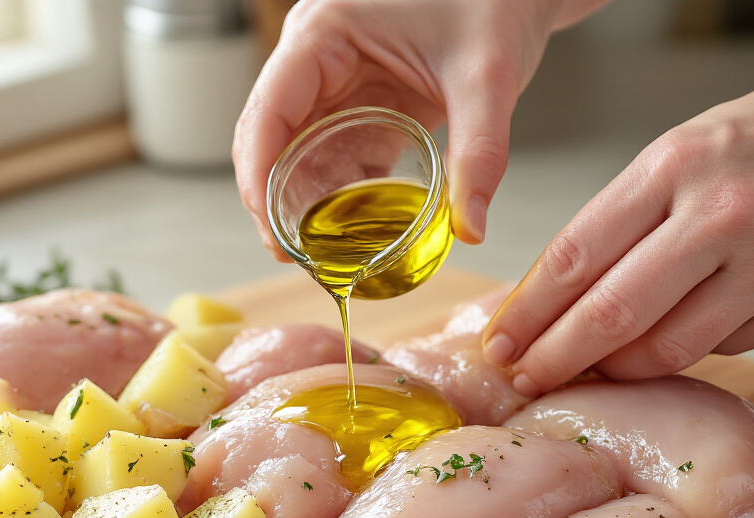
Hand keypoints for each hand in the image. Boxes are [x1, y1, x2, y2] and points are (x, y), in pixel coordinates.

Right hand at [234, 0, 590, 258]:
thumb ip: (480, 154)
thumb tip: (470, 228)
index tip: (272, 229)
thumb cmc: (494, 2)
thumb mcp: (488, 78)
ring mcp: (333, 80)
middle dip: (274, 199)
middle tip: (294, 255)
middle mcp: (316, 56)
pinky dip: (337, 192)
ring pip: (295, 151)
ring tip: (319, 253)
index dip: (259, 174)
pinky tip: (349, 228)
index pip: (269, 110)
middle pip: (269, 137)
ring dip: (302, 201)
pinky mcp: (359, 101)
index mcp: (325, 32)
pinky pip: (332, 153)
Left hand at [482, 43, 753, 396]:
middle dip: (554, 358)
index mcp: (672, 166)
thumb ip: (619, 221)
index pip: (574, 256)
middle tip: (524, 380)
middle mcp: (720, 215)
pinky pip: (722, 348)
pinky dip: (684, 351)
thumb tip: (552, 300)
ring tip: (591, 370)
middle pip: (610, 313)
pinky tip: (668, 342)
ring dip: (617, 370)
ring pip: (666, 348)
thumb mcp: (677, 153)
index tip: (498, 343)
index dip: (526, 312)